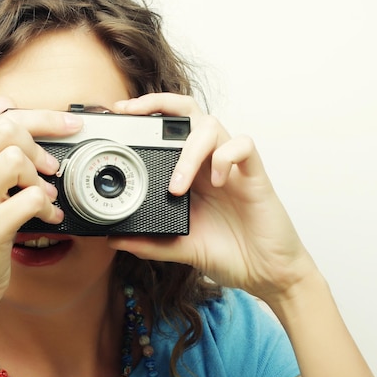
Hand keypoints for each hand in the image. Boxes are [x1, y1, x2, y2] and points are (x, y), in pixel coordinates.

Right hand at [0, 97, 81, 309]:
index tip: (73, 124)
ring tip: (47, 195)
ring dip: (40, 177)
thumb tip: (4, 105)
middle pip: (7, 130)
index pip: (3, 120)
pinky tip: (50, 218)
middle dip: (40, 144)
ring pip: (14, 159)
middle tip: (51, 168)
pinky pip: (29, 201)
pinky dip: (48, 207)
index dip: (44, 117)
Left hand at [108, 93, 316, 301]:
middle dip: (160, 103)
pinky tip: (217, 182)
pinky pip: (244, 145)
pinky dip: (226, 156)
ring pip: (211, 126)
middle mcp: (208, 164)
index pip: (168, 130)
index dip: (145, 115)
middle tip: (133, 112)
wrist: (264, 273)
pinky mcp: (254, 176)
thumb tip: (112, 240)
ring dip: (188, 151)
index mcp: (189, 174)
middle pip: (188, 113)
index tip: (118, 114)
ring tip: (177, 187)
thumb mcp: (178, 249)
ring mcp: (231, 167)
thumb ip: (148, 243)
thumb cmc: (227, 253)